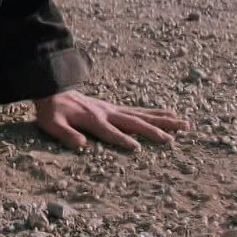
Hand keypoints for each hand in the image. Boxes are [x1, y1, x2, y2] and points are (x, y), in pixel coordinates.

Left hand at [33, 90, 188, 150]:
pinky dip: (154, 113)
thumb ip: (66, 134)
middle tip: (174, 138)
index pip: (110, 132)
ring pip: (143, 115)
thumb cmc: (51, 110)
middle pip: (136, 121)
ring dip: (164, 119)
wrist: (52, 88)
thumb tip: (82, 145)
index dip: (122, 140)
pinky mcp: (114, 107)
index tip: (138, 149)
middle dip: (155, 130)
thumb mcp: (52, 124)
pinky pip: (138, 111)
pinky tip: (167, 115)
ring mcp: (113, 108)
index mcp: (93, 119)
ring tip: (184, 123)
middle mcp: (108, 112)